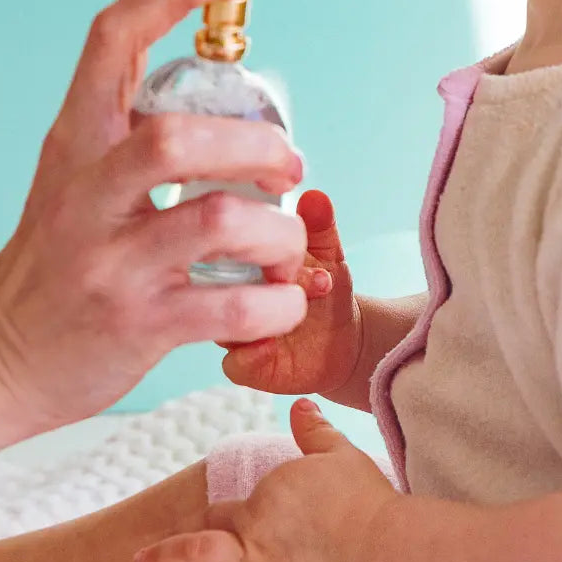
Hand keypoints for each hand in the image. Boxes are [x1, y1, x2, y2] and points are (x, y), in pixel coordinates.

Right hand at [0, 0, 310, 433]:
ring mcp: (110, 264)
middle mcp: (86, 196)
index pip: (113, 40)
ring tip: (285, 245)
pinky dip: (279, 302)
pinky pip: (235, 308)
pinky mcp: (139, 326)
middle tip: (289, 165)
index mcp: (76, 143)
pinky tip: (280, 299)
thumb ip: (138, 137)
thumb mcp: (77, 179)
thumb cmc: (57, 259)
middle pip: (177, 138)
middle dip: (258, 144)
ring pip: (221, 222)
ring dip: (280, 232)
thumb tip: (235, 109)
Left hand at [134, 400, 397, 561]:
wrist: (384, 548)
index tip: (210, 523)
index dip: (212, 517)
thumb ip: (313, 430)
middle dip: (168, 555)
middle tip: (141, 561)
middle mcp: (252, 540)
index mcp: (262, 501)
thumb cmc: (363, 500)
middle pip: (198, 548)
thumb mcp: (338, 454)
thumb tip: (299, 403)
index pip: (219, 511)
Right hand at [219, 190, 362, 398]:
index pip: (227, 240)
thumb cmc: (325, 286)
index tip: (303, 243)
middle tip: (310, 278)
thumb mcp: (327, 251)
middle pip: (218, 280)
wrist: (342, 340)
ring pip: (222, 321)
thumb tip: (315, 198)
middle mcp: (227, 292)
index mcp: (238, 257)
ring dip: (263, 312)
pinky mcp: (244, 364)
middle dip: (266, 274)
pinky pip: (235, 362)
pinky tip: (273, 342)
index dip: (264, 239)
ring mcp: (230, 329)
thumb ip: (321, 225)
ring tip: (299, 304)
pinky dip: (254, 353)